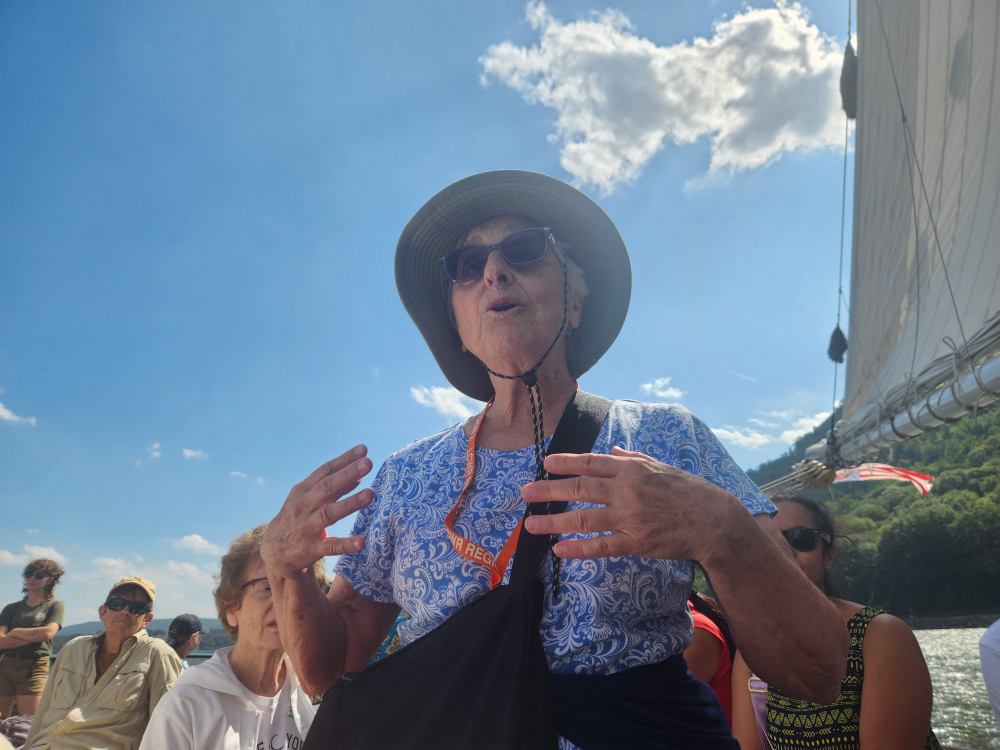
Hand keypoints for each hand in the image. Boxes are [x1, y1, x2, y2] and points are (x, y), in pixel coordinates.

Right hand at [261, 445, 374, 579]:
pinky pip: (329, 547)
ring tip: (370, 494)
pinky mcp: (310, 549)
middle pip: (327, 487)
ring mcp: (306, 527)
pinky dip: (345, 544)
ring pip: (329, 514)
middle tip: (367, 463)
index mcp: (303, 491)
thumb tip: (358, 475)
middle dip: (347, 474)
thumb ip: (333, 488)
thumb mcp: (309, 500)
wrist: (273, 553)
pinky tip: (361, 542)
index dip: (344, 460)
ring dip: (350, 503)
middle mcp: (303, 506)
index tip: (363, 449)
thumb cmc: (297, 519)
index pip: (325, 471)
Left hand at [520, 446, 744, 561]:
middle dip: (549, 491)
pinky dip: (579, 548)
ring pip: (585, 519)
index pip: (592, 463)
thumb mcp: (660, 465)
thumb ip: (632, 457)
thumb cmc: (687, 490)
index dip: (566, 463)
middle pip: (580, 489)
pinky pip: (602, 546)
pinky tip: (559, 550)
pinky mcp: (637, 542)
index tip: (545, 464)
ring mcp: (631, 517)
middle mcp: (627, 490)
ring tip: (531, 524)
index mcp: (632, 469)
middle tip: (525, 492)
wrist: (713, 520)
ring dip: (555, 522)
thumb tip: (611, 448)